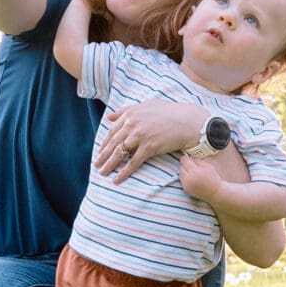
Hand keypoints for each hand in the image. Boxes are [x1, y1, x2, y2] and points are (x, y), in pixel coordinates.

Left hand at [92, 99, 209, 180]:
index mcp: (130, 114)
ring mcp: (140, 136)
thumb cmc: (170, 113)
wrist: (189, 122)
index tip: (100, 152)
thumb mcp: (147, 106)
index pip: (113, 131)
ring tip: (102, 173)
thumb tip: (109, 118)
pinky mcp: (149, 147)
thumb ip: (126, 110)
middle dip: (103, 156)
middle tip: (96, 165)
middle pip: (113, 143)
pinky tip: (117, 180)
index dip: (105, 143)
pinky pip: (133, 162)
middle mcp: (132, 124)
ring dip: (109, 165)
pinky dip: (124, 172)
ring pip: (120, 153)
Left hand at [177, 152, 221, 202]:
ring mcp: (186, 185)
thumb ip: (198, 161)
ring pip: (180, 174)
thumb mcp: (208, 166)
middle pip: (181, 167)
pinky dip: (185, 179)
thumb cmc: (213, 178)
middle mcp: (188, 178)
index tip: (187, 158)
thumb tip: (190, 158)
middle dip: (185, 165)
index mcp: (194, 171)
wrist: (215, 192)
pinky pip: (182, 181)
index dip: (185, 158)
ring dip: (184, 172)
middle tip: (191, 165)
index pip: (184, 161)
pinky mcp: (186, 190)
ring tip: (192, 172)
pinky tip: (192, 179)